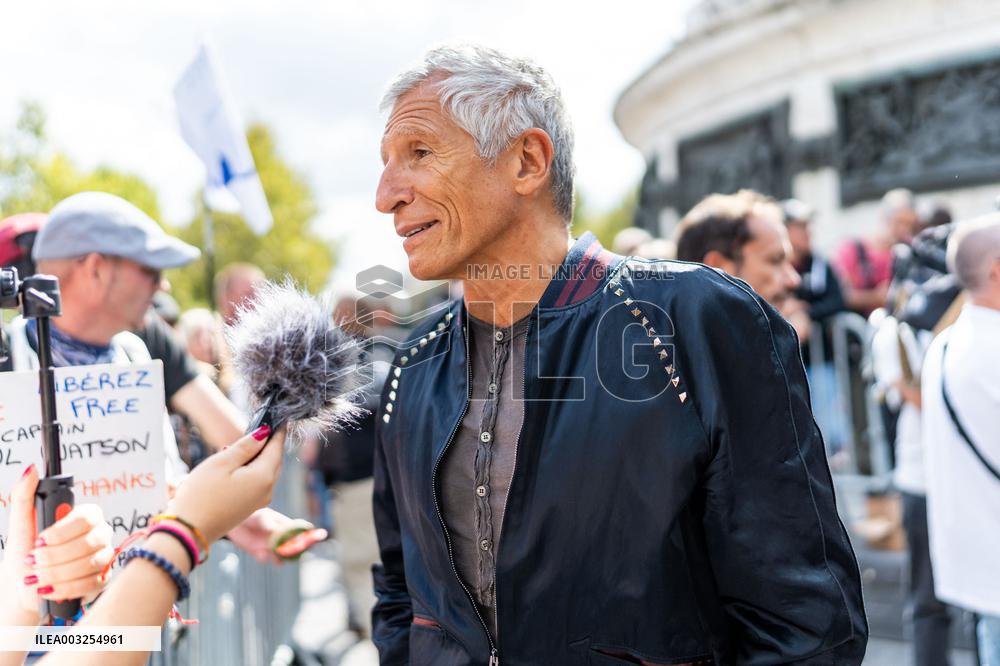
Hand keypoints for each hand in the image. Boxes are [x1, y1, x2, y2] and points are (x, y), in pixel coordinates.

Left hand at [1, 465, 112, 622]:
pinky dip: (66, 588)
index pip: (88, 516)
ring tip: (36, 577)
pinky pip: (91, 583)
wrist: (25, 584)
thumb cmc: (24, 551)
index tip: (40, 540)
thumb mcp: (20, 524)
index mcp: (85, 516)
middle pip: (90, 542)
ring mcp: (103, 556)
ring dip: (57, 574)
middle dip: (55, 556)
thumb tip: (31, 470)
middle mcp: (100, 533)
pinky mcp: (101, 579)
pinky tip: (49, 589)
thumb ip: (24, 495)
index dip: (64, 531)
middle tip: (33, 561)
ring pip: (90, 564)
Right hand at [166, 424, 285, 545]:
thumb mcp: (221, 463)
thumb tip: (264, 434)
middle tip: (254, 429)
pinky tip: (233, 466)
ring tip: (235, 448)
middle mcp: (267, 490)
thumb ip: (246, 447)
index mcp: (264, 477)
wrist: (188, 532)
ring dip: (255, 458)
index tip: (279, 418)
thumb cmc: (201, 495)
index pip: (277, 448)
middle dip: (266, 444)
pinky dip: (250, 471)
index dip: (277, 431)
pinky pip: (257, 483)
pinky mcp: (249, 508)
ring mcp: (259, 501)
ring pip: (265, 471)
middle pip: (273, 460)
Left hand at [226, 507, 326, 563]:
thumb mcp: (263, 518)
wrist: (235, 521)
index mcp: (286, 526)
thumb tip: (280, 533)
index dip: (311, 536)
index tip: (319, 537)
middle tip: (291, 551)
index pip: (302, 532)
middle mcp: (281, 538)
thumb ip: (272, 526)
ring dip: (280, 558)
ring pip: (281, 556)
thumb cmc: (253, 514)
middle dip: (296, 551)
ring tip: (276, 555)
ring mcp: (271, 546)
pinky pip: (266, 559)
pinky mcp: (259, 553)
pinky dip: (264, 558)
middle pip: (294, 548)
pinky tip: (260, 553)